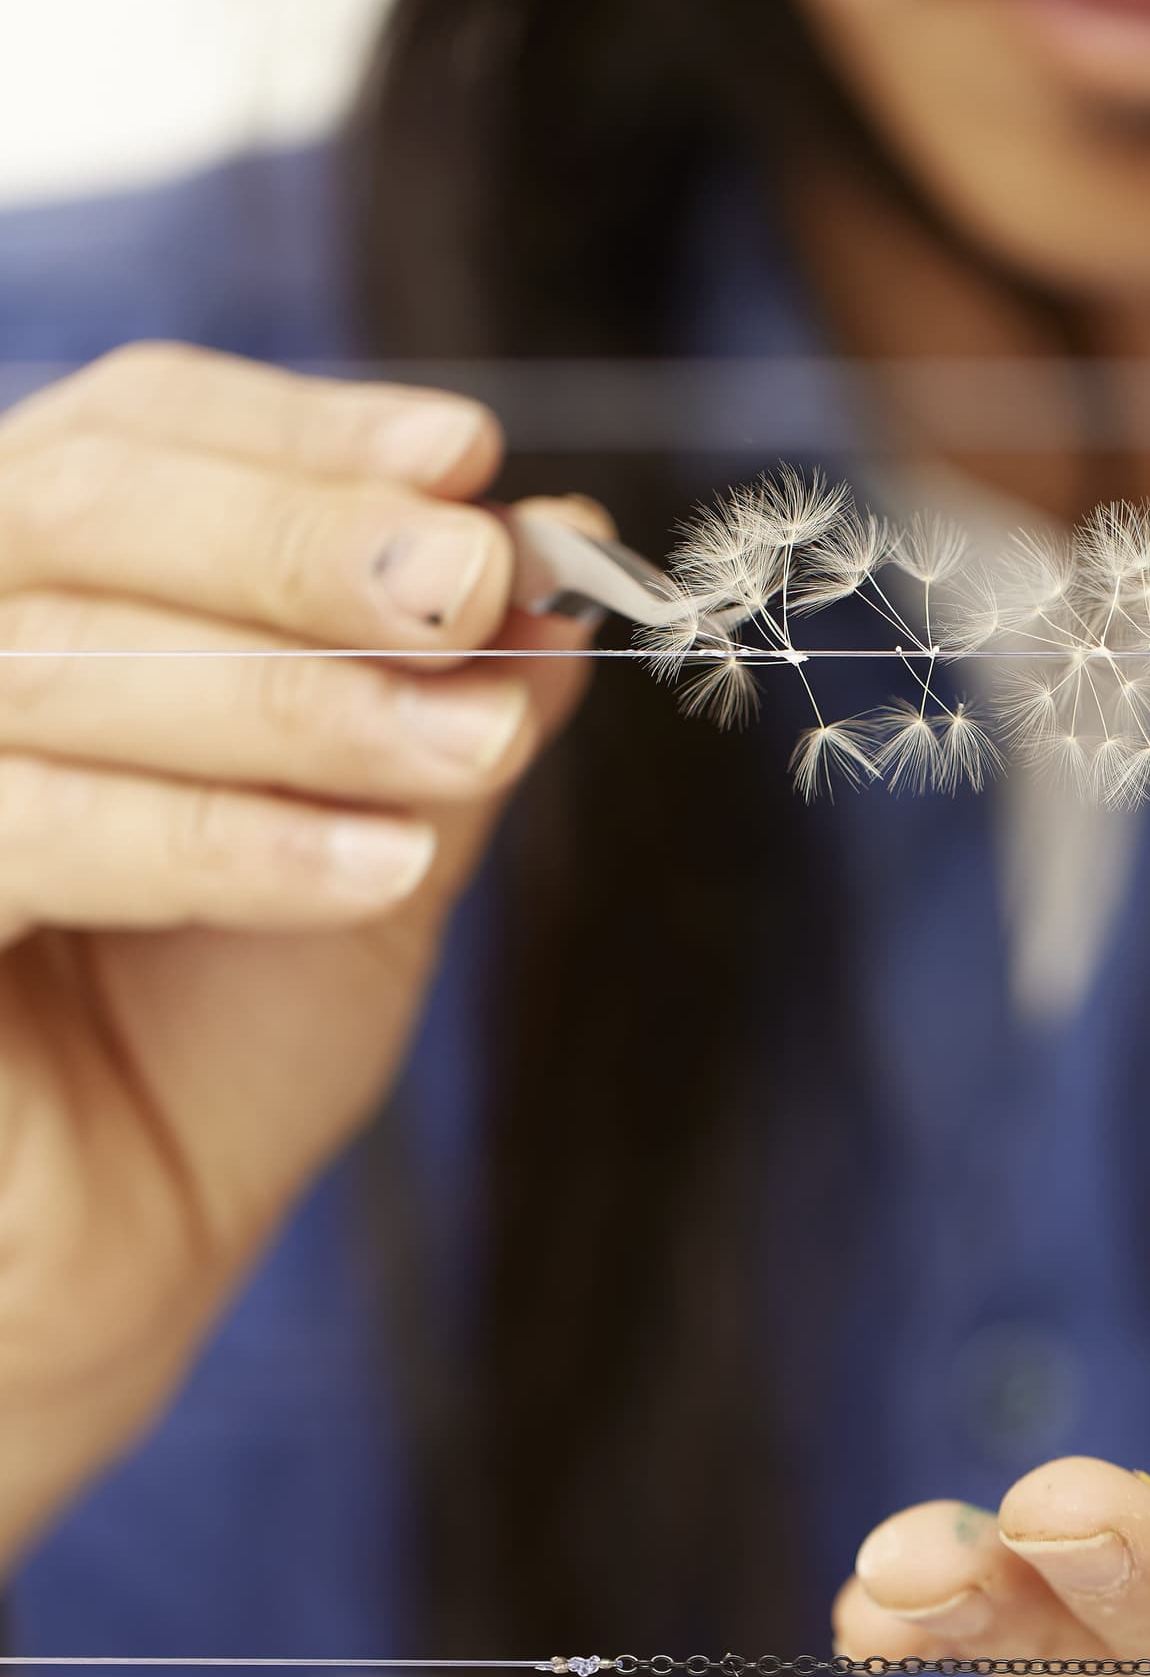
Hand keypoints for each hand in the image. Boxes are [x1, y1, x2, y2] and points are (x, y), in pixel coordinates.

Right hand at [0, 341, 604, 1555]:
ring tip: (476, 742)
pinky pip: (31, 831)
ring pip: (62, 660)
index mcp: (40, 580)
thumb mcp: (380, 836)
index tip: (469, 453)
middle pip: (82, 504)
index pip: (138, 426)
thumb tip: (569, 546)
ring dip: (295, 698)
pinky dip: (220, 838)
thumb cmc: (223, 1028)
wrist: (120, 1251)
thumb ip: (450, 693)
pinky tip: (380, 867)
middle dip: (301, 537)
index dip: (299, 430)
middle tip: (477, 575)